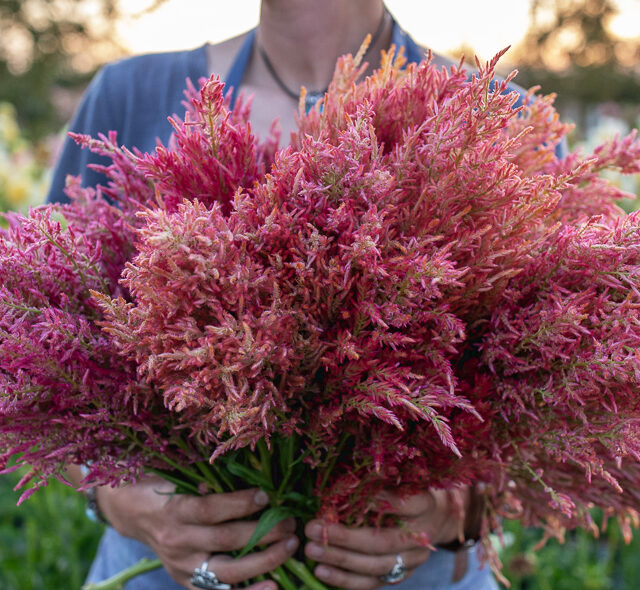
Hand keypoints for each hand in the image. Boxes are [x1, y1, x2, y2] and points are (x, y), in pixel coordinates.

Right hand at [97, 475, 298, 589]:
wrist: (132, 511)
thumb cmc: (160, 484)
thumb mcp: (176, 474)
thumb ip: (204, 478)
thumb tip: (243, 474)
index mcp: (173, 511)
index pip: (210, 510)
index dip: (240, 503)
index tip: (267, 495)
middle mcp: (176, 542)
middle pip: (225, 540)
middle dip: (263, 532)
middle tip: (290, 522)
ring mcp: (182, 566)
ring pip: (227, 571)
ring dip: (264, 560)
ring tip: (290, 546)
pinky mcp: (185, 582)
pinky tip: (273, 586)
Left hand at [303, 489, 466, 589]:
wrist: (433, 517)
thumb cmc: (406, 490)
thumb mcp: (398, 478)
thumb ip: (378, 481)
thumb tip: (344, 483)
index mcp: (424, 505)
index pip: (403, 504)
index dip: (377, 501)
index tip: (348, 494)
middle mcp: (422, 536)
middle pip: (383, 542)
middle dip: (344, 537)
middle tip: (313, 528)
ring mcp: (414, 560)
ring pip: (376, 566)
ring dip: (340, 559)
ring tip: (312, 550)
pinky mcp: (402, 575)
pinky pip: (372, 583)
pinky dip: (345, 579)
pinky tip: (322, 571)